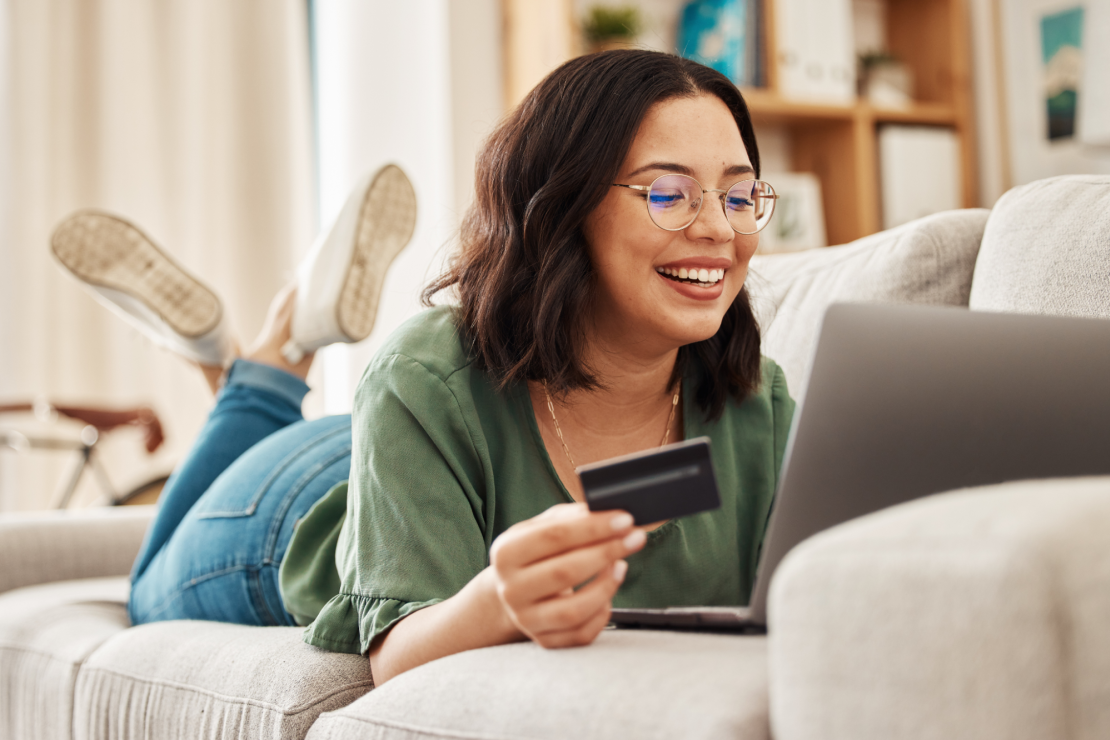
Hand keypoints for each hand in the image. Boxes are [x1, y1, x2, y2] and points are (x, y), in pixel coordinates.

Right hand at [489, 502, 646, 648]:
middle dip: (607, 552)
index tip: (624, 519)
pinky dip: (602, 612)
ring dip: (606, 586)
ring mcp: (526, 619)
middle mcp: (510, 589)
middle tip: (635, 538)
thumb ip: (570, 518)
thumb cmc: (534, 553)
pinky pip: (581, 633)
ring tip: (621, 565)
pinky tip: (608, 592)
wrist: (512, 589)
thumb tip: (604, 513)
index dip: (593, 528)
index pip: (553, 536)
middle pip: (565, 572)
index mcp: (506, 553)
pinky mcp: (544, 640)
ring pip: (574, 610)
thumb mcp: (541, 527)